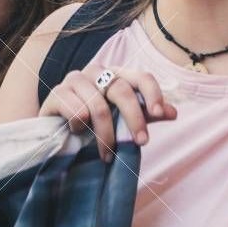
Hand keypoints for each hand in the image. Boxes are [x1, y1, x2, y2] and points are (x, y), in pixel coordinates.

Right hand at [39, 65, 175, 161]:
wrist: (54, 131)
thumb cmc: (93, 123)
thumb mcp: (122, 120)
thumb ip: (146, 114)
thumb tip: (173, 112)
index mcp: (116, 74)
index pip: (140, 76)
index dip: (152, 93)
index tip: (159, 114)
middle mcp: (96, 71)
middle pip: (121, 90)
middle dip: (133, 119)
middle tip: (141, 143)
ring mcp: (75, 80)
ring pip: (98, 106)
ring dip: (105, 135)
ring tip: (106, 155)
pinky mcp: (56, 93)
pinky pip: (76, 111)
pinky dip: (80, 128)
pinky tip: (77, 134)